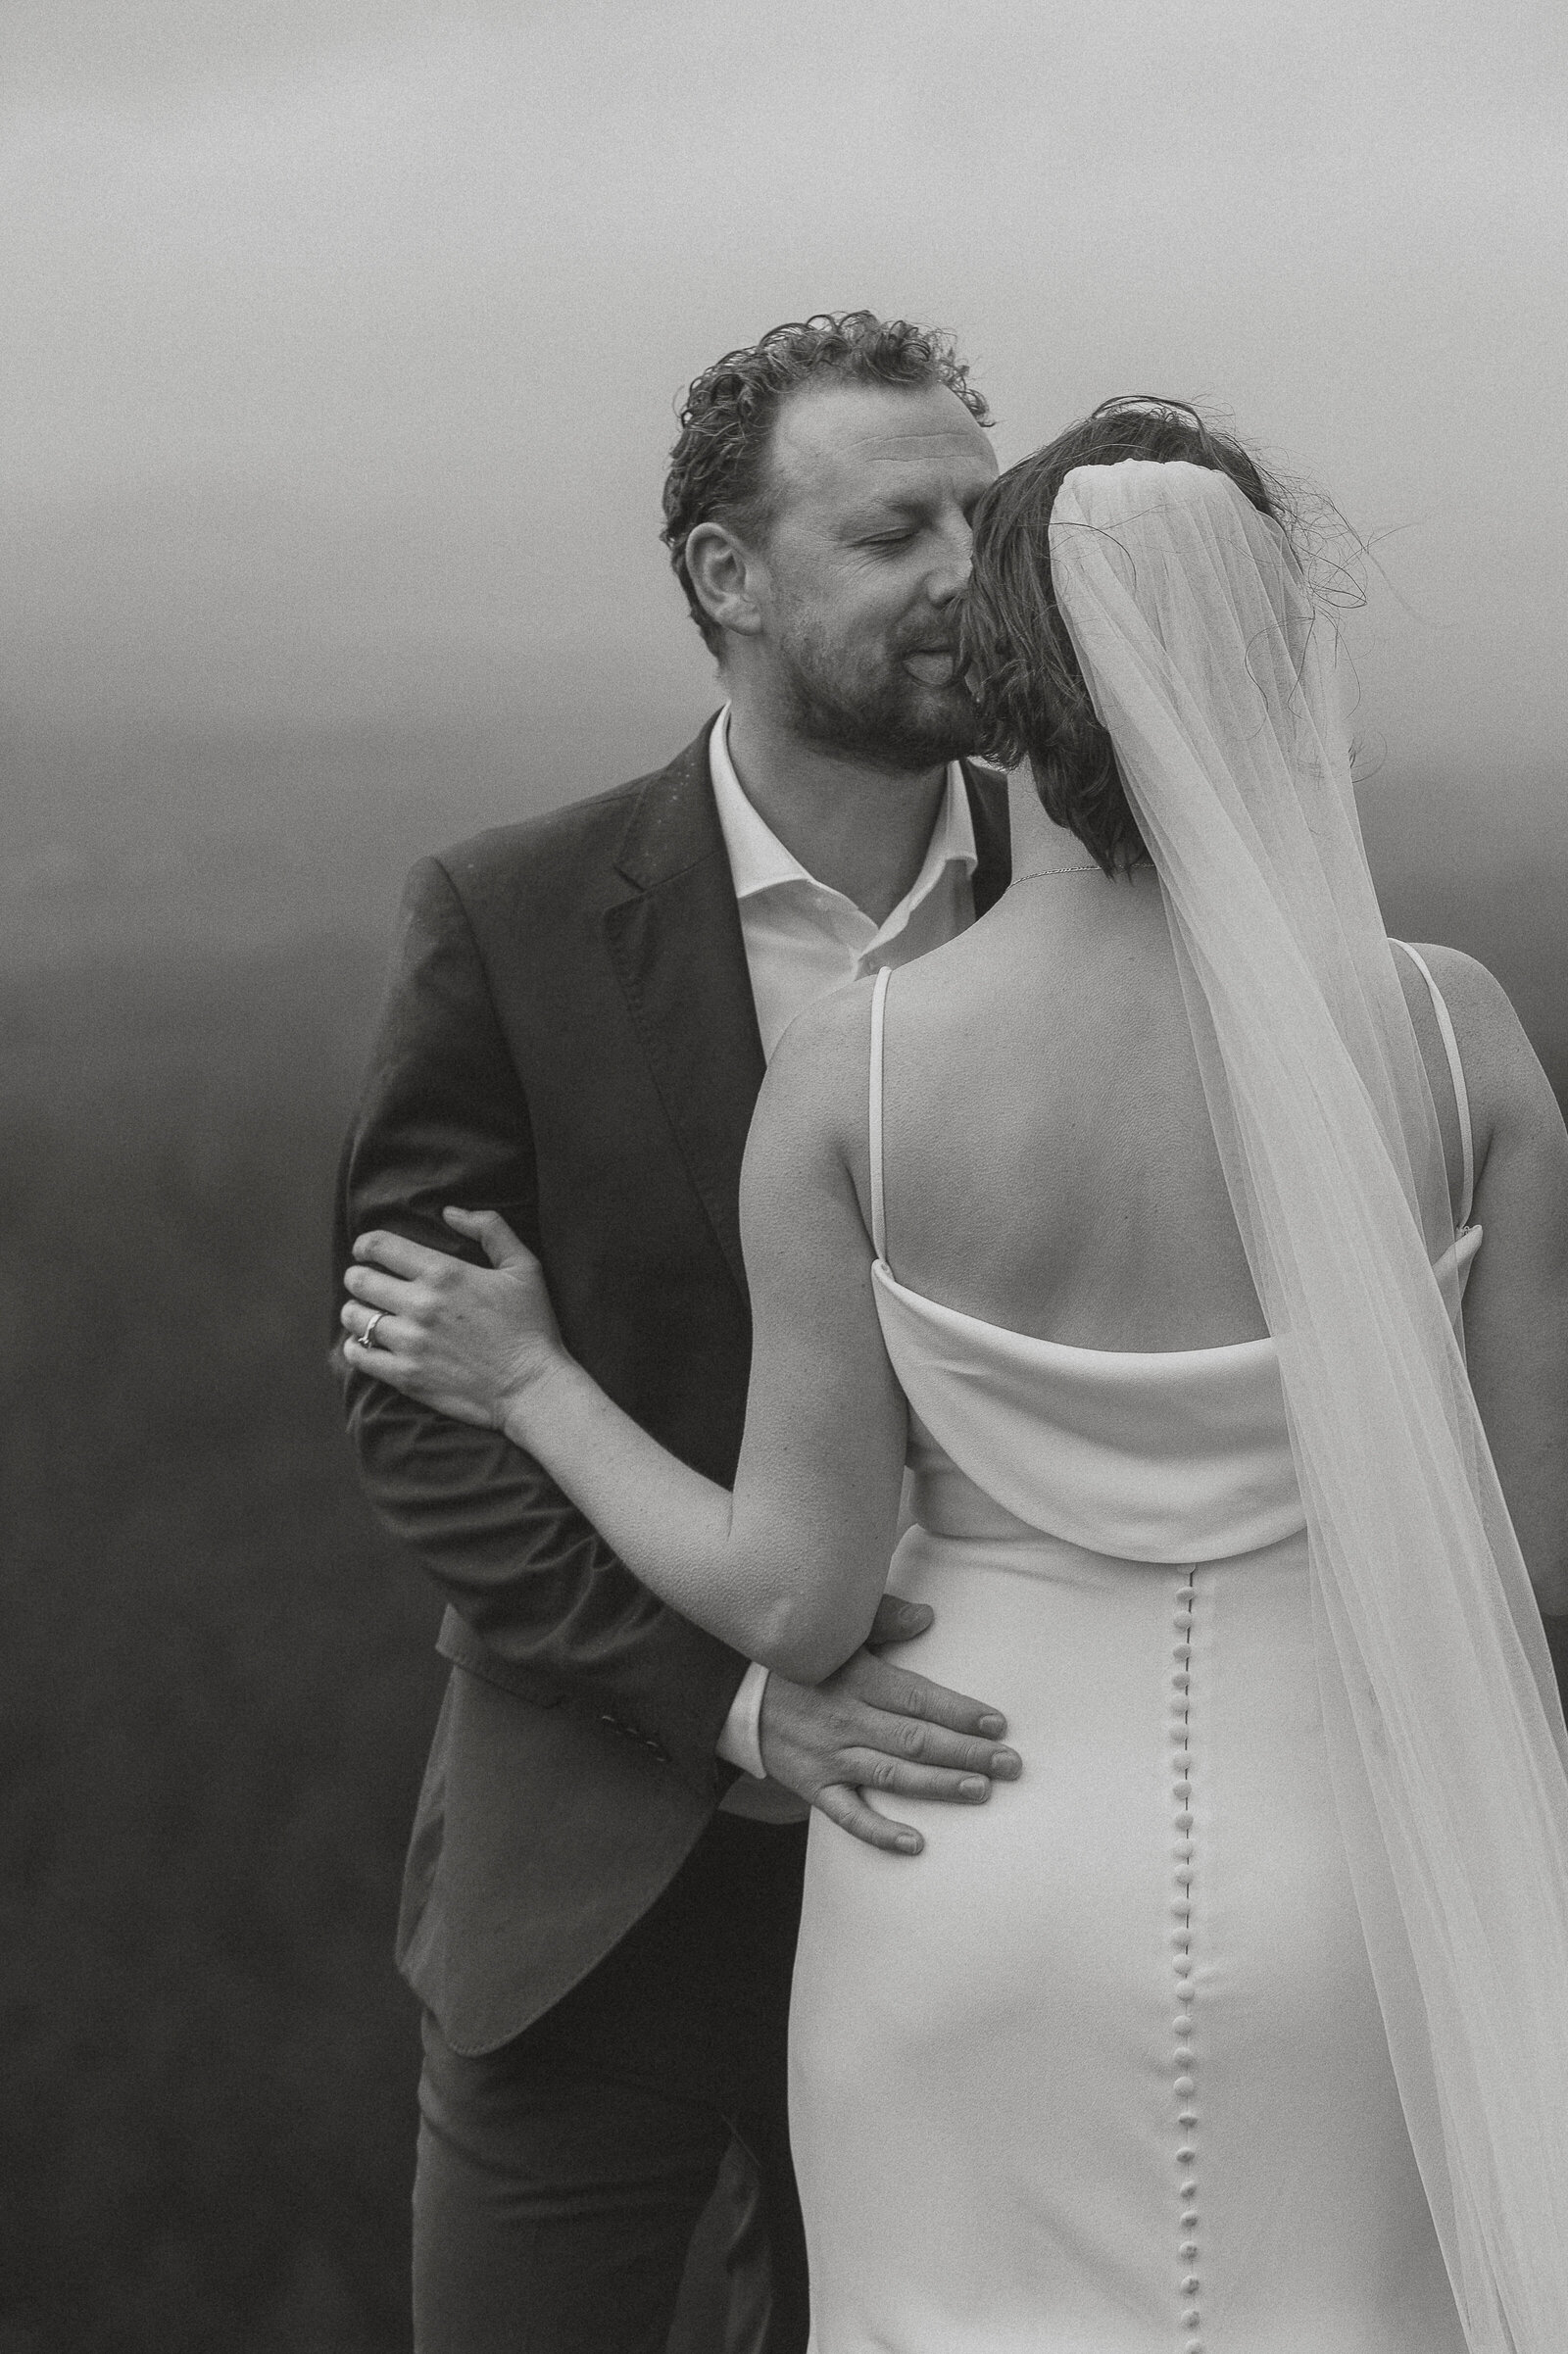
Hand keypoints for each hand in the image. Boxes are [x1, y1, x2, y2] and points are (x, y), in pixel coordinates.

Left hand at [342, 1208, 563, 1428]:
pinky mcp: (406, 1376)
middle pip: (360, 1280)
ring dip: (356, 1311)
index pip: (380, 1246)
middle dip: (358, 1277)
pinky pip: (358, 1356)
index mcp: (445, 1273)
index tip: (366, 1251)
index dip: (366, 1245)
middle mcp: (421, 1305)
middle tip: (366, 1283)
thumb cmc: (531, 1326)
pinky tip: (366, 1344)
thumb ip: (490, 1229)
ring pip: (354, 1317)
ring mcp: (410, 1342)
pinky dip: (355, 1347)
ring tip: (366, 1314)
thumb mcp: (523, 1266)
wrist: (532, 1388)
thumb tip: (450, 1212)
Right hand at [757, 1594, 1020, 1855]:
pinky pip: (848, 1815)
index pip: (918, 1698)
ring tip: (981, 1791)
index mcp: (856, 1678)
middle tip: (1010, 1763)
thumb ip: (883, 1618)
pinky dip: (880, 1831)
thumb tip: (928, 1617)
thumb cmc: (799, 1658)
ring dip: (939, 1785)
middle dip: (967, 1752)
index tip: (998, 1723)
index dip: (960, 1712)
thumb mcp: (838, 1629)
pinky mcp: (813, 1786)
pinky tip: (916, 1843)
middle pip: (915, 1740)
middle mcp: (845, 1720)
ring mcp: (829, 1757)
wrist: (735, 1693)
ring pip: (892, 1775)